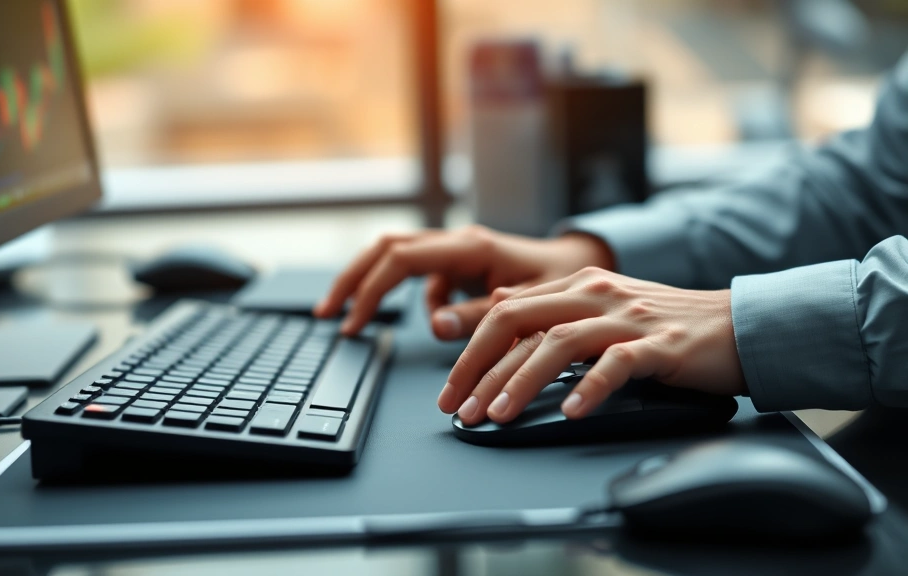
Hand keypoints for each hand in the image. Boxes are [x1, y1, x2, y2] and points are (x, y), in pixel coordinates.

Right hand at [314, 225, 614, 337]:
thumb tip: (435, 325)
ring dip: (372, 287)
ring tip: (357, 321)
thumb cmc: (565, 283)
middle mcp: (458, 242)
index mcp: (472, 246)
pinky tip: (435, 322)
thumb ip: (481, 317)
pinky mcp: (459, 264)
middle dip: (352, 279)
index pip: (401, 259)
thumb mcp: (529, 308)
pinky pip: (423, 279)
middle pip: (385, 249)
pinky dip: (415, 301)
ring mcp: (456, 252)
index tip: (354, 322)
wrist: (584, 266)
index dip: (371, 289)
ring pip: (396, 259)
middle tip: (327, 313)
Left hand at [438, 267, 746, 424]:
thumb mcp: (603, 307)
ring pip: (558, 344)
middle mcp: (596, 294)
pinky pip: (616, 364)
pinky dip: (590, 388)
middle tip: (459, 408)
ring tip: (498, 413)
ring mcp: (627, 317)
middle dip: (480, 367)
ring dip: (520, 381)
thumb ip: (554, 308)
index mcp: (577, 284)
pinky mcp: (660, 344)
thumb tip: (501, 307)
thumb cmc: (667, 326)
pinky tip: (571, 412)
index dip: (472, 350)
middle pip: (519, 322)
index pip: (507, 312)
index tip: (452, 390)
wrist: (739, 325)